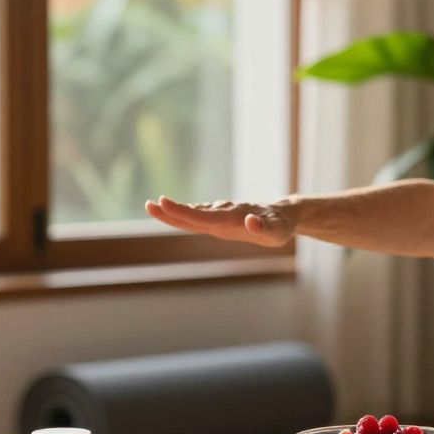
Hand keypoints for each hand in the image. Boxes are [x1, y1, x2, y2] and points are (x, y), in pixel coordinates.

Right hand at [144, 196, 296, 246]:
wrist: (284, 213)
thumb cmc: (281, 225)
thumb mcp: (278, 231)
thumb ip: (264, 228)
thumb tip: (250, 222)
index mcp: (233, 218)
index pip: (204, 216)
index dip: (183, 212)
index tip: (164, 202)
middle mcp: (224, 213)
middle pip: (194, 213)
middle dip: (172, 211)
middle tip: (150, 204)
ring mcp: (222, 214)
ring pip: (195, 213)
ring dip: (175, 211)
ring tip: (154, 206)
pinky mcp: (221, 216)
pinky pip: (200, 214)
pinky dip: (186, 213)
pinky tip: (173, 212)